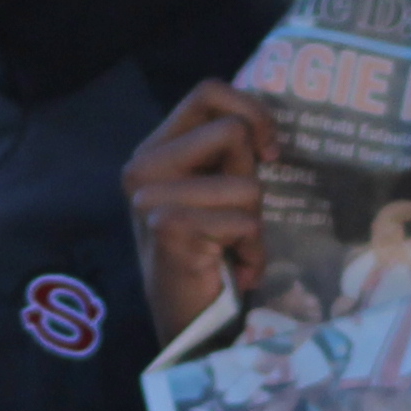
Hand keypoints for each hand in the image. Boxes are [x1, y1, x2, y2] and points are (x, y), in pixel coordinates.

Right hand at [126, 82, 279, 343]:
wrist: (186, 320)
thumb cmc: (208, 252)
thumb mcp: (213, 188)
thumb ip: (225, 152)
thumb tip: (264, 129)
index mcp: (154, 147)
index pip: (209, 91)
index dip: (252, 111)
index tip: (267, 150)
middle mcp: (143, 166)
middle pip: (233, 132)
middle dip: (253, 177)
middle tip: (235, 216)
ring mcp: (150, 197)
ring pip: (246, 184)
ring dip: (254, 226)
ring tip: (233, 249)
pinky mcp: (168, 229)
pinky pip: (244, 223)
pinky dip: (252, 252)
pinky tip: (231, 270)